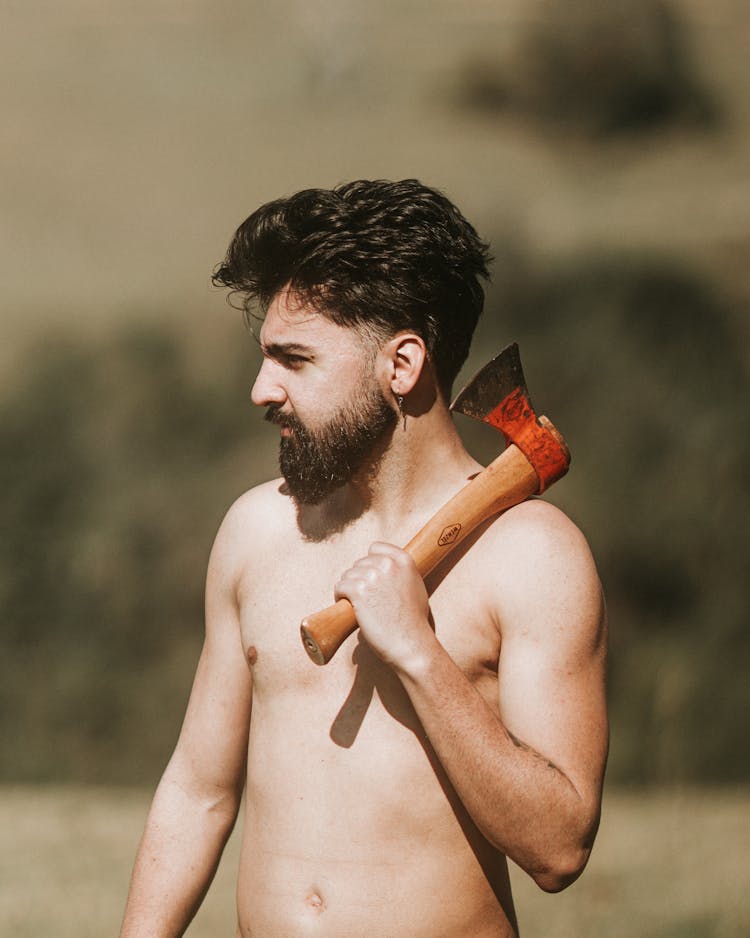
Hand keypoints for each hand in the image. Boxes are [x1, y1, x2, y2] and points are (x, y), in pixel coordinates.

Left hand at [334, 542, 433, 667]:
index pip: (375, 548)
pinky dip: (340, 596)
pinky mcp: (359, 590)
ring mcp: (372, 576)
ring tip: (356, 605)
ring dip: (349, 589)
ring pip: (348, 575)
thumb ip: (402, 574)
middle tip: (363, 597)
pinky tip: (347, 606)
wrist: (410, 643)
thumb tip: (386, 568)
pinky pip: (340, 586)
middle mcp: (388, 564)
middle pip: (359, 563)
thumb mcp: (415, 587)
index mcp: (404, 561)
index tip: (369, 576)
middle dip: (359, 578)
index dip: (369, 562)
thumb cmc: (414, 622)